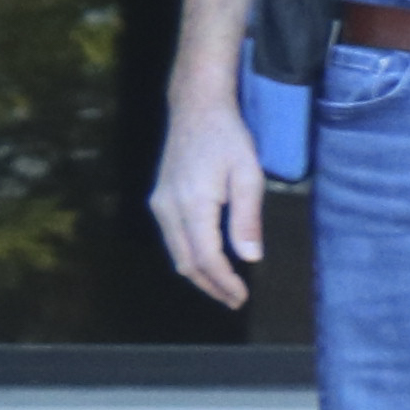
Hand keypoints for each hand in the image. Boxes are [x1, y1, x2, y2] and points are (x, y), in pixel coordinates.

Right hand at [147, 89, 264, 312]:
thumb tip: (250, 259)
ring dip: (198, 274)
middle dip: (210, 285)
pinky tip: (209, 261)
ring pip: (176, 252)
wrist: (196, 108)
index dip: (223, 282)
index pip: (205, 257)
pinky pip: (172, 238)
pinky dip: (190, 256)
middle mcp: (168, 208)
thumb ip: (247, 219)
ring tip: (225, 287)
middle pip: (185, 261)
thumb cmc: (228, 137)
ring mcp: (159, 203)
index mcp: (192, 204)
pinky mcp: (159, 199)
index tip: (241, 297)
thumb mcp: (249, 175)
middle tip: (234, 300)